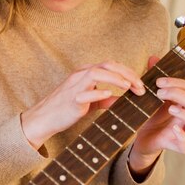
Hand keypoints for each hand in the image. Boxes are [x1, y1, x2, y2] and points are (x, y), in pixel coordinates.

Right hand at [21, 61, 145, 149]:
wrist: (43, 119)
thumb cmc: (64, 110)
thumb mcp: (87, 102)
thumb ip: (103, 100)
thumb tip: (118, 101)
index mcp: (84, 74)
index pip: (110, 65)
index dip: (127, 72)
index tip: (140, 84)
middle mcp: (80, 76)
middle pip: (107, 65)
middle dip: (127, 74)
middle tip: (140, 86)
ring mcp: (75, 86)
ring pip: (97, 73)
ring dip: (116, 79)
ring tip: (129, 88)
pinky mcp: (71, 99)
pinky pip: (85, 92)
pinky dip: (98, 92)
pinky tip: (109, 95)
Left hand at [128, 56, 184, 176]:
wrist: (139, 138)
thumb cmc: (147, 115)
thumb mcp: (148, 96)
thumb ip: (152, 78)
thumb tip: (153, 58)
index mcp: (182, 102)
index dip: (178, 82)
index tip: (158, 80)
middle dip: (178, 94)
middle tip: (159, 92)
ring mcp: (183, 132)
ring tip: (171, 109)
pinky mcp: (176, 146)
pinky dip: (183, 139)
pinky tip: (173, 130)